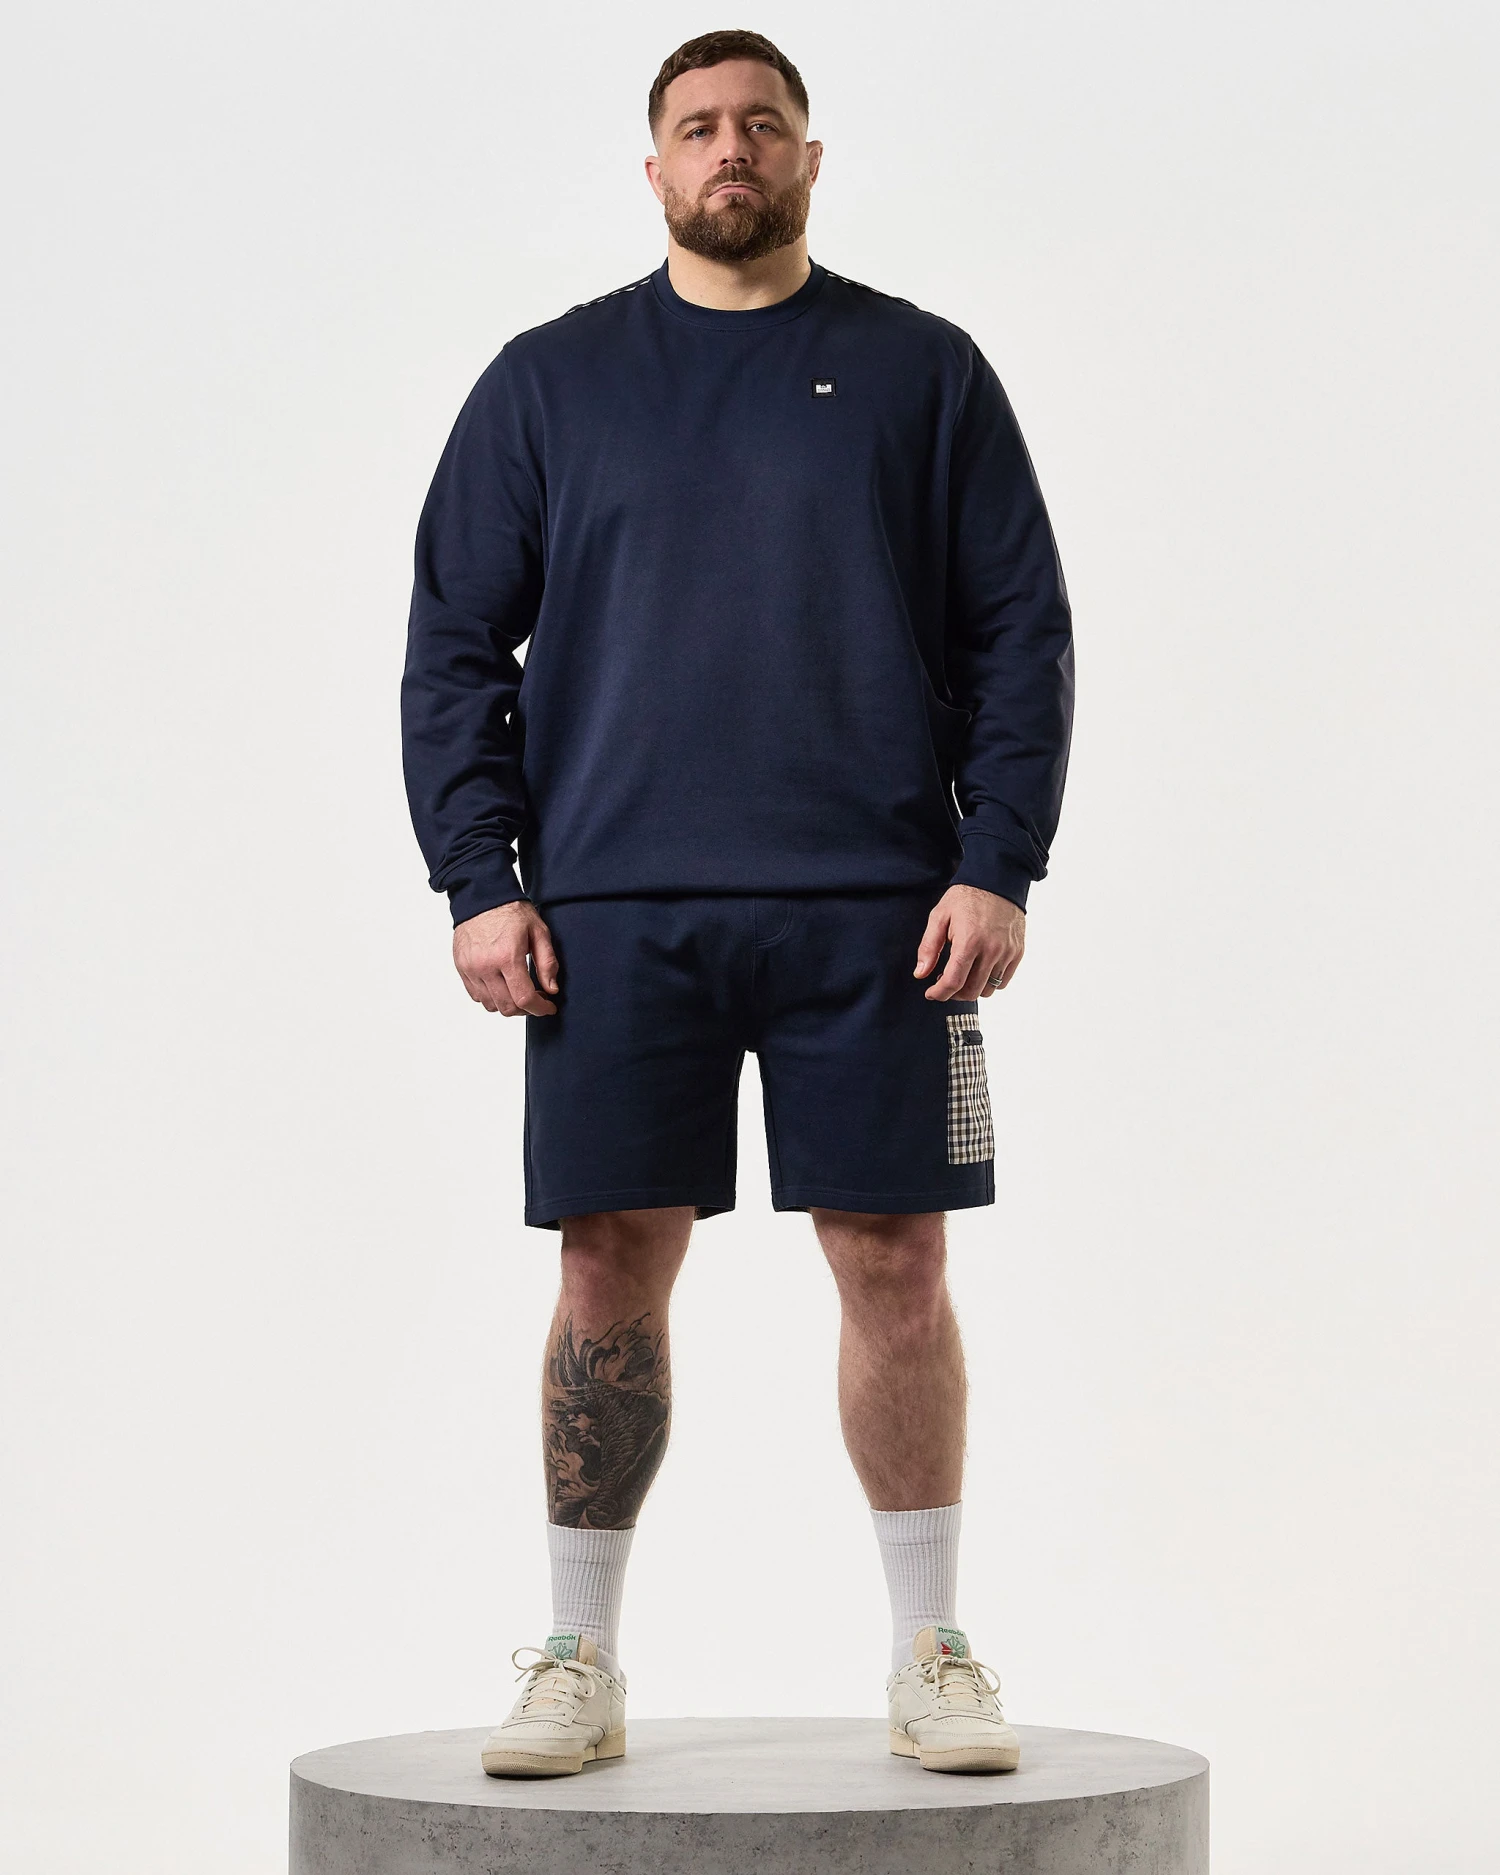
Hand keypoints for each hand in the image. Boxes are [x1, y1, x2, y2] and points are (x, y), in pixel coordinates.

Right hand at [453, 901, 558, 1015]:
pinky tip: (502, 986)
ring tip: (519, 992)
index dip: (540, 1009)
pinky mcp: (461, 968)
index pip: (524, 998)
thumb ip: (547, 962)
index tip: (548, 1007)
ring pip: (491, 1005)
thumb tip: (551, 989)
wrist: (482, 896)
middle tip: (536, 998)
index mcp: (507, 957)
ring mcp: (470, 969)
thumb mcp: (539, 931)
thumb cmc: (512, 911)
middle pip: (507, 1007)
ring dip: (508, 1005)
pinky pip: (476, 996)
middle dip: (526, 1009)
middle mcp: (485, 966)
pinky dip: (491, 998)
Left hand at [914, 885, 1024, 1000]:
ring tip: (962, 974)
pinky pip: (1003, 981)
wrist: (998, 881)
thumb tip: (920, 974)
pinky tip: (979, 969)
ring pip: (988, 990)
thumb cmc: (966, 897)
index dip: (939, 993)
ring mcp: (1007, 952)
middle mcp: (991, 950)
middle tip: (944, 982)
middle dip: (954, 994)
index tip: (930, 993)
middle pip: (971, 991)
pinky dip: (989, 983)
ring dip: (972, 989)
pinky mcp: (1018, 952)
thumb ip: (929, 947)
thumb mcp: (940, 916)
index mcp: (969, 941)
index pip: (953, 981)